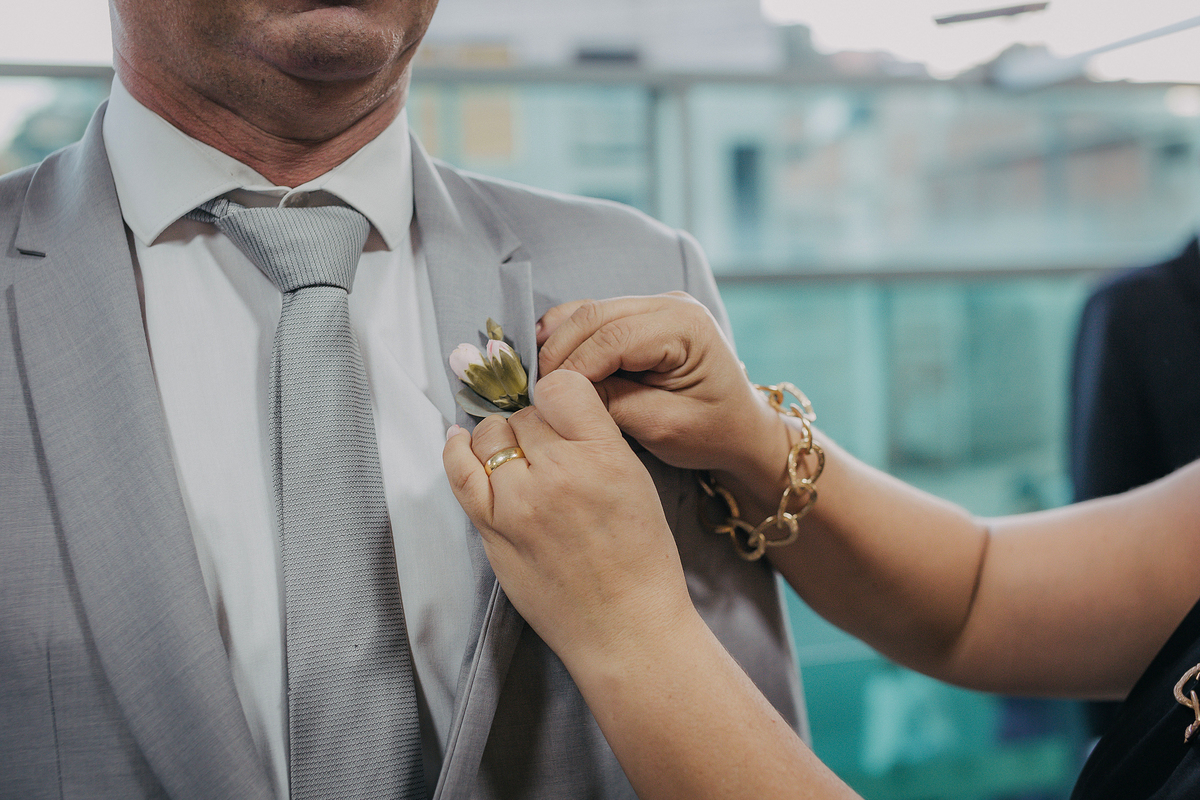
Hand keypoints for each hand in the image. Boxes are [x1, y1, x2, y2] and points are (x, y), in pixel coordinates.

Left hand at [442, 369, 694, 670]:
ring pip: (489, 436)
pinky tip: (460, 443)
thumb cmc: (640, 559)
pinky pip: (458, 472)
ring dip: (500, 439)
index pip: (561, 386)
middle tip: (547, 451)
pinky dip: (456, 451)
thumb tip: (551, 411)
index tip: (560, 411)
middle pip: (524, 414)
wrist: (626, 627)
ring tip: (517, 459)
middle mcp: (558, 472)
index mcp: (603, 454)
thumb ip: (595, 439)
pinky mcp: (492, 529)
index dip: (558, 396)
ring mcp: (519, 502)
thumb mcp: (635, 480)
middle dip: (533, 425)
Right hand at [537, 292, 790, 493]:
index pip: (612, 338)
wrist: (742, 429)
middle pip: (594, 315)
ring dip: (558, 341)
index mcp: (685, 327)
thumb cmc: (712, 433)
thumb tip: (560, 392)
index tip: (545, 400)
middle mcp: (672, 304)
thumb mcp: (663, 426)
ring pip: (589, 311)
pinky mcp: (644, 314)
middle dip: (557, 352)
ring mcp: (657, 304)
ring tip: (537, 378)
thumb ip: (612, 404)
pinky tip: (550, 363)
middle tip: (533, 391)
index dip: (571, 368)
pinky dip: (569, 337)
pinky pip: (596, 317)